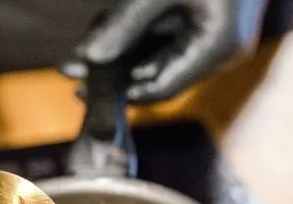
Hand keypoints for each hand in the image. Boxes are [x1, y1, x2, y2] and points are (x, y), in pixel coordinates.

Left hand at [62, 0, 270, 103]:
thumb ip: (125, 24)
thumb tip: (90, 58)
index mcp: (216, 48)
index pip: (159, 88)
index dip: (120, 92)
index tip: (82, 89)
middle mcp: (219, 51)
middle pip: (155, 74)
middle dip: (114, 70)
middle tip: (74, 68)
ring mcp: (214, 37)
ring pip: (157, 55)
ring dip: (121, 52)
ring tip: (83, 51)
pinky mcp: (208, 22)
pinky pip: (166, 37)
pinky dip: (137, 34)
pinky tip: (108, 29)